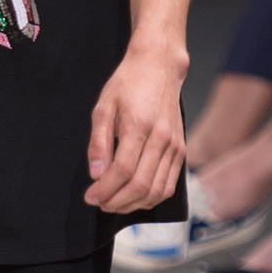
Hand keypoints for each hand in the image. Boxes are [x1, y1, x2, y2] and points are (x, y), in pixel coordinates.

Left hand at [85, 43, 186, 212]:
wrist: (159, 67)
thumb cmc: (128, 84)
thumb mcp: (103, 107)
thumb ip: (98, 142)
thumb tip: (96, 174)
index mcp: (139, 126)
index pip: (123, 171)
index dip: (105, 190)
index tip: (90, 196)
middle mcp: (161, 138)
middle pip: (141, 185)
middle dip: (116, 201)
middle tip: (99, 202)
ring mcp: (175, 146)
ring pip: (157, 191)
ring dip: (133, 204)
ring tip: (114, 203)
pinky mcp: (181, 150)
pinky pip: (169, 185)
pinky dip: (152, 198)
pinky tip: (135, 198)